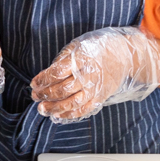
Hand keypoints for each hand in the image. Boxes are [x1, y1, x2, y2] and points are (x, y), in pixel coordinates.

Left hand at [31, 27, 159, 122]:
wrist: (124, 55)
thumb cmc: (97, 48)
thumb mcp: (79, 45)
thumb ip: (63, 59)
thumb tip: (47, 75)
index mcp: (82, 58)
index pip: (58, 72)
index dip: (43, 80)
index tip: (34, 83)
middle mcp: (89, 74)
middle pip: (63, 89)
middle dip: (46, 94)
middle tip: (35, 96)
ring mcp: (96, 88)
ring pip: (72, 103)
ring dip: (55, 108)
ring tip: (42, 109)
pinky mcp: (101, 97)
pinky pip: (84, 110)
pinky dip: (69, 115)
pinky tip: (57, 115)